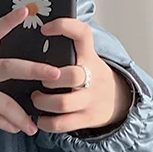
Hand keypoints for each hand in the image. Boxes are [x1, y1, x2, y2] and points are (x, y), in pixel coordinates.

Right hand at [0, 7, 61, 135]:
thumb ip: (0, 59)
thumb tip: (24, 47)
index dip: (7, 23)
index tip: (25, 11)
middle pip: (7, 68)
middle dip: (33, 70)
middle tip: (56, 73)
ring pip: (5, 103)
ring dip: (22, 114)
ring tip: (36, 124)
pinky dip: (11, 124)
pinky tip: (24, 128)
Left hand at [31, 18, 132, 132]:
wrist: (119, 101)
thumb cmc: (91, 77)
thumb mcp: (86, 59)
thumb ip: (67, 51)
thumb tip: (34, 40)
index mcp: (89, 57)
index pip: (82, 34)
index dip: (64, 27)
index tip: (44, 29)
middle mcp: (92, 77)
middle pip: (72, 75)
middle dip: (49, 78)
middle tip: (40, 80)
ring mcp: (89, 100)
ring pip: (63, 103)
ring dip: (42, 102)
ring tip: (36, 98)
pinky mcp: (85, 119)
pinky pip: (60, 124)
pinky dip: (45, 122)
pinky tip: (40, 118)